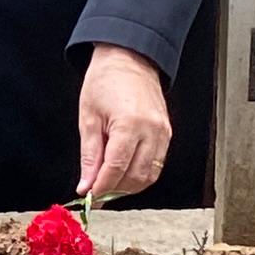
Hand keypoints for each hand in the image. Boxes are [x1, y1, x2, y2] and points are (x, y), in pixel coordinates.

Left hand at [75, 45, 170, 200]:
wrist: (128, 59)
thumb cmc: (105, 82)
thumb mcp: (89, 117)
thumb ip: (90, 155)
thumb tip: (86, 185)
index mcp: (130, 124)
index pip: (117, 168)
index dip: (102, 186)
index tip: (89, 195)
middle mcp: (152, 131)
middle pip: (136, 176)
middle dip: (115, 189)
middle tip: (96, 190)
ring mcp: (164, 133)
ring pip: (149, 175)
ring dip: (129, 185)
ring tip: (109, 183)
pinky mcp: (167, 134)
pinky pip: (156, 164)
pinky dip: (140, 174)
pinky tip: (124, 171)